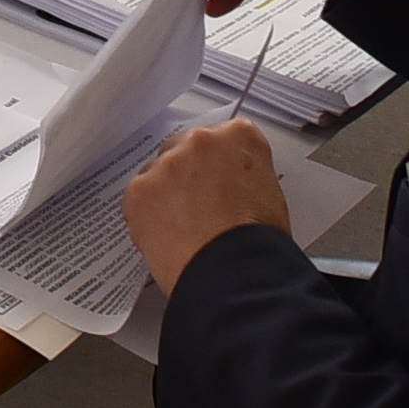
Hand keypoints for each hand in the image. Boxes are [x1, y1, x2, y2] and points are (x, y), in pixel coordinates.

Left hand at [123, 118, 289, 294]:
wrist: (233, 271)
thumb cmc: (257, 241)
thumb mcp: (270, 194)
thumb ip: (245, 175)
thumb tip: (232, 185)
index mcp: (238, 136)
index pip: (224, 138)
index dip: (219, 167)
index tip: (217, 183)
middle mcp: (200, 141)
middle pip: (185, 149)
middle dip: (187, 175)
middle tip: (197, 209)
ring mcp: (167, 164)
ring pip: (158, 174)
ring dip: (165, 195)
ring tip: (182, 231)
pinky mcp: (139, 190)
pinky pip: (138, 198)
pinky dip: (147, 217)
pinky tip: (167, 238)